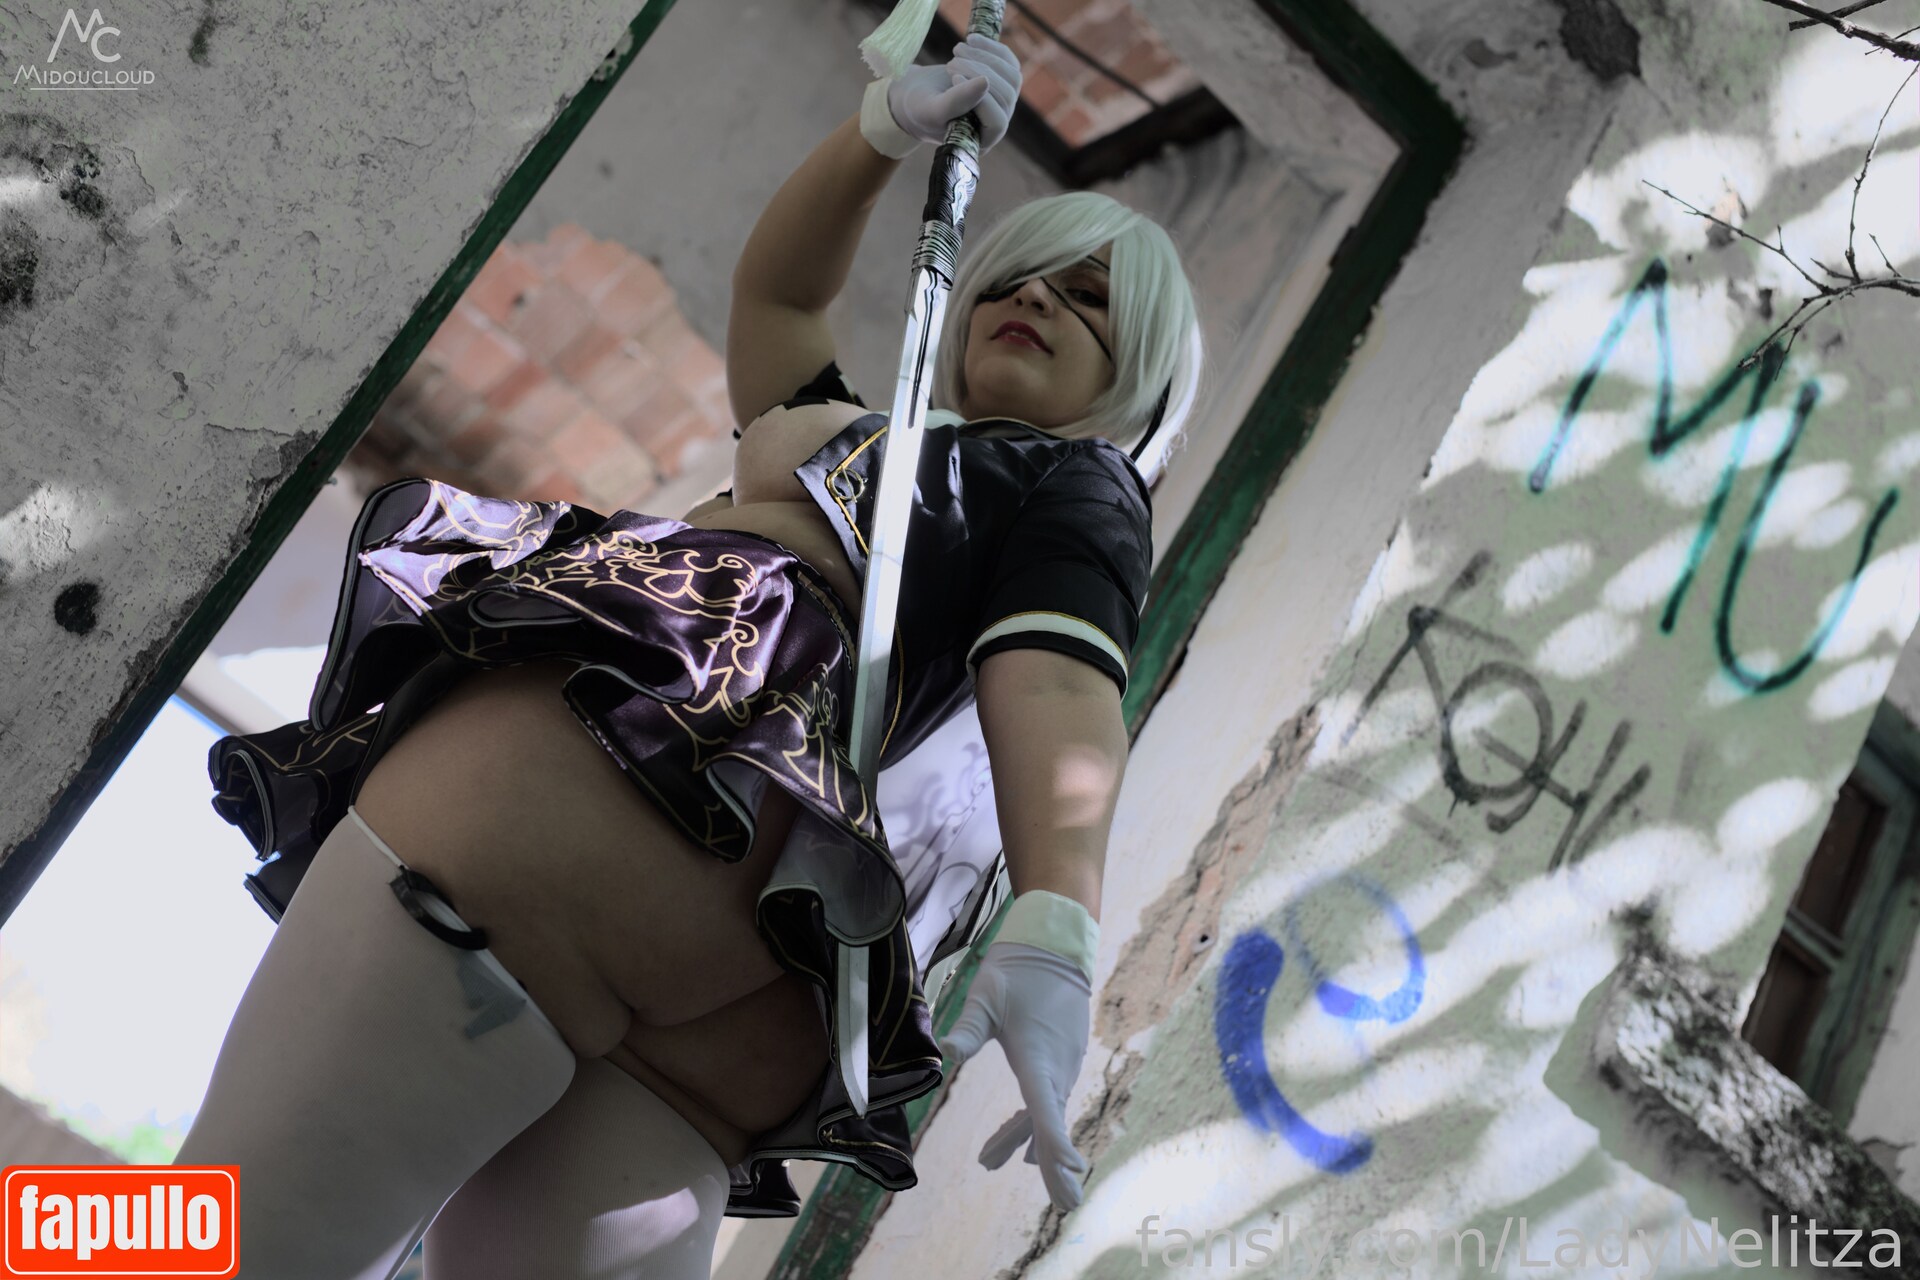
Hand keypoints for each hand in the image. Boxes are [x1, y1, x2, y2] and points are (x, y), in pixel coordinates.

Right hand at [887, 33, 1022, 152]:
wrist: (916, 95)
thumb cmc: (920, 109)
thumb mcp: (933, 109)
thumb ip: (956, 102)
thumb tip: (985, 82)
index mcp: (981, 140)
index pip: (997, 122)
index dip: (981, 99)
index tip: (954, 78)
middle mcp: (997, 124)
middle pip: (1006, 95)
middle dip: (979, 72)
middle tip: (951, 63)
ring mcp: (1002, 102)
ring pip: (1012, 77)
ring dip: (985, 57)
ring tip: (957, 50)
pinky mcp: (1001, 80)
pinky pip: (1009, 62)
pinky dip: (991, 47)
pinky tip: (971, 40)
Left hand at [938, 939, 1091, 1210]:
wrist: (1054, 948)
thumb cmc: (1017, 972)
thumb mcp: (986, 997)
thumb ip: (968, 1028)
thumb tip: (944, 1052)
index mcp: (1039, 1059)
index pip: (1047, 1113)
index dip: (1055, 1148)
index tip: (1069, 1176)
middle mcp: (1057, 1069)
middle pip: (1050, 1125)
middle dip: (1054, 1166)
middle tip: (1064, 1205)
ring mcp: (1063, 1066)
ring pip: (1045, 1115)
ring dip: (1023, 1142)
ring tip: (987, 1162)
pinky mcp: (1060, 1060)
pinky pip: (1047, 1102)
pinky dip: (1032, 1125)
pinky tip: (1016, 1147)